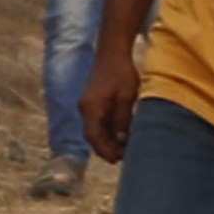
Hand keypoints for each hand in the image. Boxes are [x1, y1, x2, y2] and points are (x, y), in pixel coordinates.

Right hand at [81, 44, 140, 165]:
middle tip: (128, 156)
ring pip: (97, 131)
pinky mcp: (94, 104)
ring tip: (128, 149)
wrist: (113, 53)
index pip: (93, 137)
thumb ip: (122, 120)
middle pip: (93, 137)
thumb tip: (121, 140)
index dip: (105, 151)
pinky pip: (100, 123)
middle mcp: (85, 109)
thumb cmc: (121, 73)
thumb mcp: (126, 98)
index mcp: (90, 108)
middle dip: (109, 149)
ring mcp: (88, 107)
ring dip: (110, 141)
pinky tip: (124, 136)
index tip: (118, 160)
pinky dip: (110, 132)